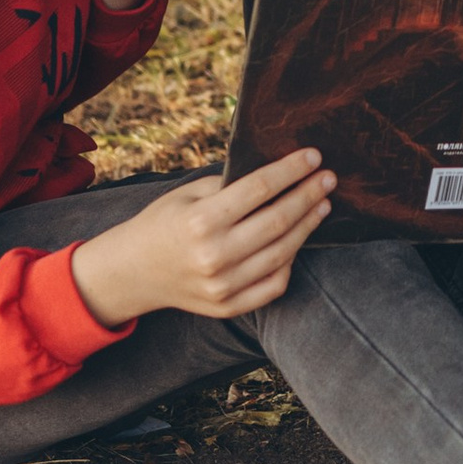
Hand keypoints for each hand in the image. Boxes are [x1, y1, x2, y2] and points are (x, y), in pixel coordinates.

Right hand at [71, 153, 333, 327]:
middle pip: (278, 221)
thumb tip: (278, 171)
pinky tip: (297, 241)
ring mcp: (223, 286)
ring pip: (282, 253)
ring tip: (322, 205)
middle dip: (308, 196)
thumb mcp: (189, 194)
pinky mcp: (228, 307)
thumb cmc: (164, 222)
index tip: (314, 157)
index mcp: (202, 221)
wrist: (134, 272)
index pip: (260, 189)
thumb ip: (230, 185)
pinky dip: (290, 262)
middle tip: (328, 178)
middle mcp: (214, 256)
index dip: (291, 170)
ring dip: (307, 226)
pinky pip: (273, 285)